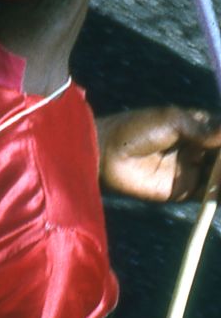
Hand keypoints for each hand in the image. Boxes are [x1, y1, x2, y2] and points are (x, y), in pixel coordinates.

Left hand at [96, 107, 220, 202]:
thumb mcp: (172, 121)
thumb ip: (203, 129)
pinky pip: (209, 195)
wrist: (108, 155)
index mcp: (197, 126)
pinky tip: (220, 190)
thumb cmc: (136, 130)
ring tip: (220, 176)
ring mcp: (193, 170)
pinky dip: (219, 195)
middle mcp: (199, 148)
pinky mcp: (185, 190)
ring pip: (219, 176)